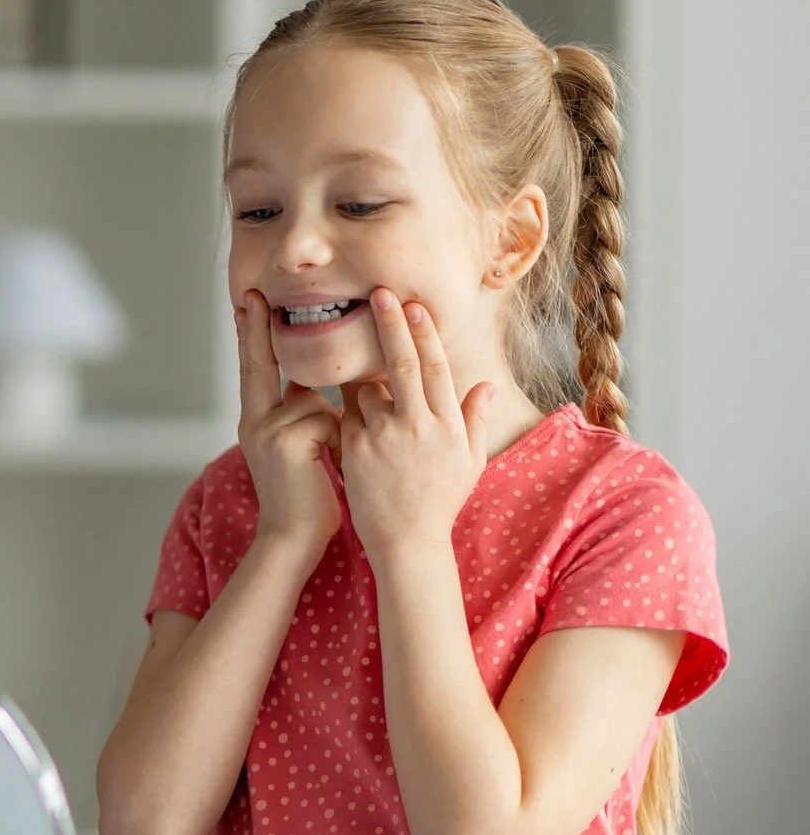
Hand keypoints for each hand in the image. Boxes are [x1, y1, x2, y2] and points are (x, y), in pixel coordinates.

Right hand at [235, 290, 342, 555]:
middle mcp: (253, 421)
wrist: (294, 540)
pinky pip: (324, 416)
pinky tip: (330, 467)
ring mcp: (265, 430)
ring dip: (333, 424)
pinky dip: (338, 438)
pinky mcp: (284, 441)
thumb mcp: (300, 449)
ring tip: (327, 463)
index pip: (255, 368)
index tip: (247, 303)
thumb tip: (315, 385)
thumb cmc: (308, 498)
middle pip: (259, 364)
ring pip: (313, 398)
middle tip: (252, 297)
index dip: (251, 335)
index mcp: (255, 422)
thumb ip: (302, 414)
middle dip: (256, 329)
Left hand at [340, 289, 494, 560]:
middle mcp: (416, 425)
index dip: (424, 332)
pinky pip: (348, 415)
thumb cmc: (440, 501)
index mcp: (447, 424)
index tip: (413, 304)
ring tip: (375, 415)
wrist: (407, 542)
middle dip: (390, 323)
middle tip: (378, 293)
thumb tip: (485, 385)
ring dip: (367, 389)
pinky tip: (359, 434)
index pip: (435, 366)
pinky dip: (351, 415)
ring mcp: (383, 437)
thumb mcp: (469, 462)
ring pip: (367, 390)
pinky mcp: (355, 449)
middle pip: (400, 362)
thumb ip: (475, 419)